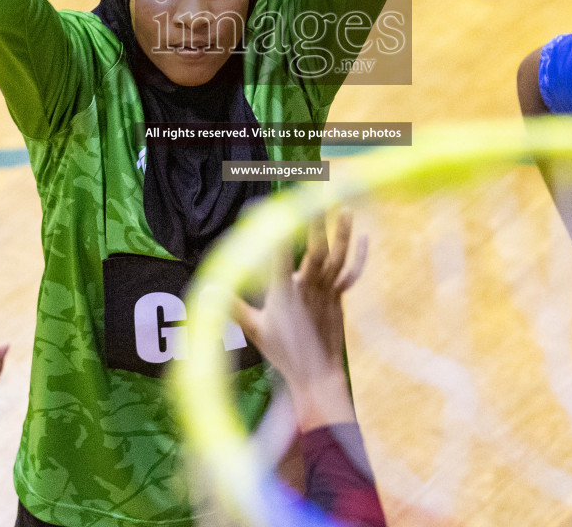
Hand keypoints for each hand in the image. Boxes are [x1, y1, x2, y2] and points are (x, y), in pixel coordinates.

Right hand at [233, 211, 367, 430]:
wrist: (315, 375)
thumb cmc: (282, 352)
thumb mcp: (253, 329)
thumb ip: (232, 306)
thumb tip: (207, 288)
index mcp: (283, 292)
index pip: (276, 253)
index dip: (270, 229)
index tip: (259, 207)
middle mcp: (307, 287)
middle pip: (315, 250)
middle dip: (315, 222)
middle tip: (315, 196)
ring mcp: (326, 291)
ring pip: (337, 257)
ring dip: (342, 232)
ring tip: (344, 208)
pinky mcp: (338, 297)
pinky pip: (351, 273)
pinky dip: (359, 255)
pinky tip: (364, 236)